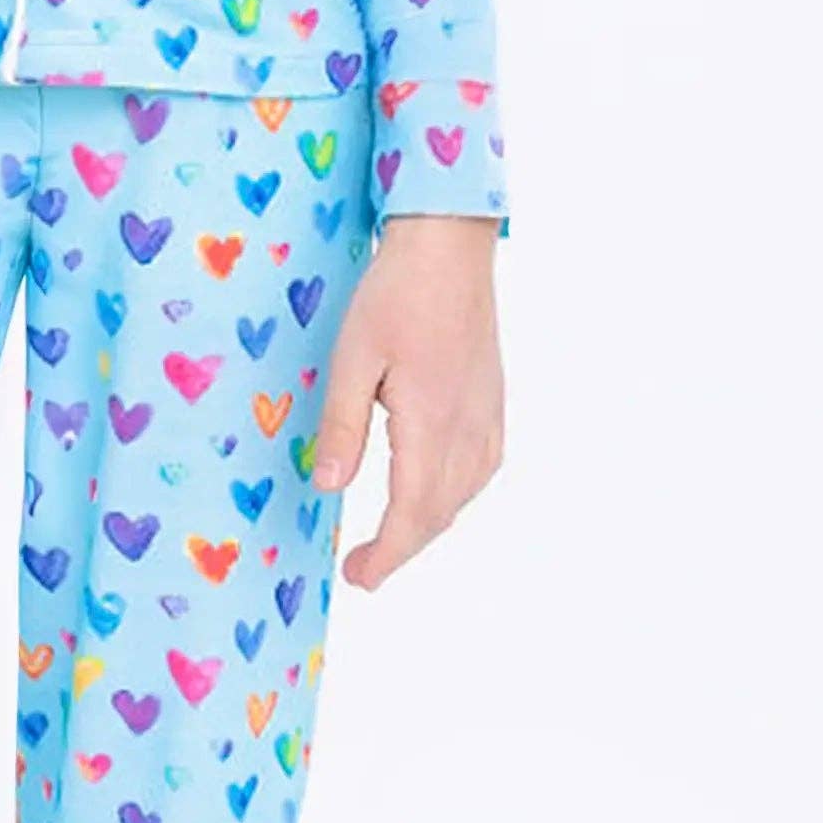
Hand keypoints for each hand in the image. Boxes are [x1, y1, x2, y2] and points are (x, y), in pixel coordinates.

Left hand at [311, 214, 504, 588]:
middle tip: (363, 569)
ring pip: (465, 493)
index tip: (360, 577)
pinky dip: (457, 494)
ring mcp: (487, 413)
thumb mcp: (352, 358)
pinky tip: (438, 492)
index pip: (412, 510)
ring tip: (393, 538)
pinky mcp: (493, 397)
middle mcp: (468, 426)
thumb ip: (343, 426)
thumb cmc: (395, 293)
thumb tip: (329, 487)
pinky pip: (482, 466)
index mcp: (431, 421)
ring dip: (430, 523)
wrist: (450, 245)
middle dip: (403, 548)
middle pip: (440, 511)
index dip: (387, 552)